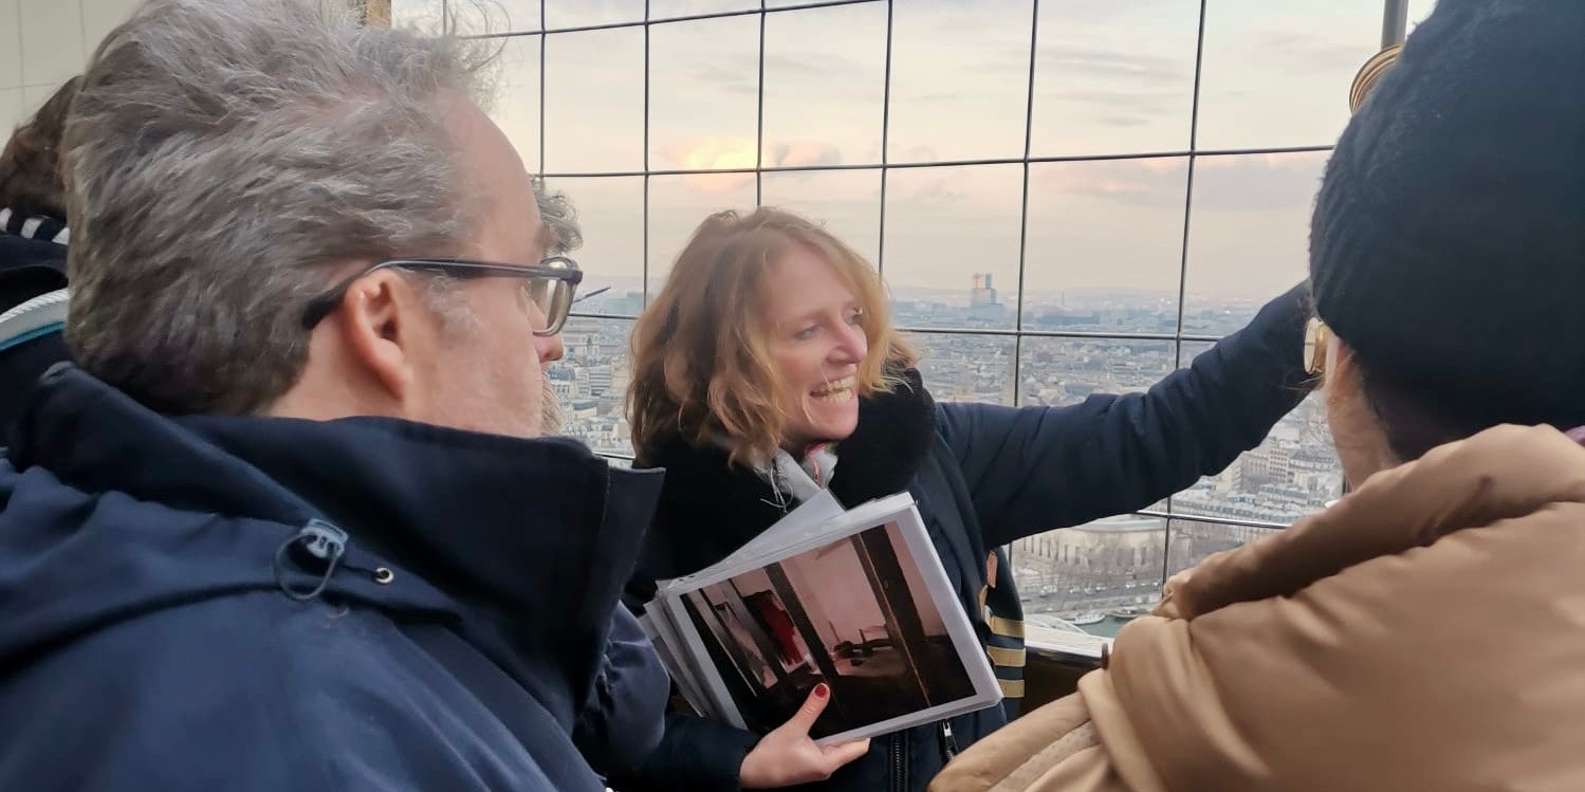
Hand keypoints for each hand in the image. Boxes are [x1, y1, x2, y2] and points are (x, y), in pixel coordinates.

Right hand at [739, 683, 870, 787]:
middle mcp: (826, 767)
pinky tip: (819, 723)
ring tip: (835, 709)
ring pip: (835, 746)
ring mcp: (817, 766)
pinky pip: (824, 748)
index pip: (858, 747)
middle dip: (849, 727)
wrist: (750, 772)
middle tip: (850, 704)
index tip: (869, 713)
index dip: (866, 731)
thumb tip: (824, 690)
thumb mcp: (794, 728)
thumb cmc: (771, 757)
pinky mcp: (808, 763)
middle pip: (848, 745)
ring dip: (835, 731)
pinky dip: (824, 736)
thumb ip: (811, 709)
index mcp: (828, 763)